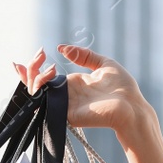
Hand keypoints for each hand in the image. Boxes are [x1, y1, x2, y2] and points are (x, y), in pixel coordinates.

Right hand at [11, 44, 151, 135]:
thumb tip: (61, 48)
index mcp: (71, 84)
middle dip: (30, 69)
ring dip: (34, 78)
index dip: (32, 68)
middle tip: (41, 54)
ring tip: (50, 67)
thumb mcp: (103, 63)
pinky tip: (51, 75)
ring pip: (36, 94)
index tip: (35, 54)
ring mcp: (64, 105)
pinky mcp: (66, 114)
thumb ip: (83, 55)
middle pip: (35, 85)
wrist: (133, 106)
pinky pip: (46, 104)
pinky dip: (41, 89)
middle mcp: (65, 95)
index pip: (44, 78)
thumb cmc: (123, 88)